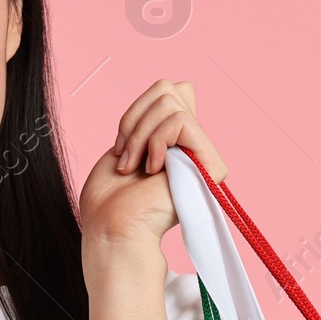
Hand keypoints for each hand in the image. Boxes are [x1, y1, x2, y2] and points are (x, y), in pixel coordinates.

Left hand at [79, 79, 227, 246]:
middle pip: (170, 88)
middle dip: (135, 119)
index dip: (138, 109)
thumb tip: (182, 88)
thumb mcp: (126, 144)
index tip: (121, 146)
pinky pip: (181, 121)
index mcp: (175, 141)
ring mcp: (203, 156)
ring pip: (172, 102)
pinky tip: (151, 169)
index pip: (171, 90)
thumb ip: (153, 116)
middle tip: (125, 157)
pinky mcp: (210, 166)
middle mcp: (193, 146)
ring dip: (140, 135)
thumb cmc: (109, 199)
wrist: (112, 231)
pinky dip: (155, 140)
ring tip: (133, 167)